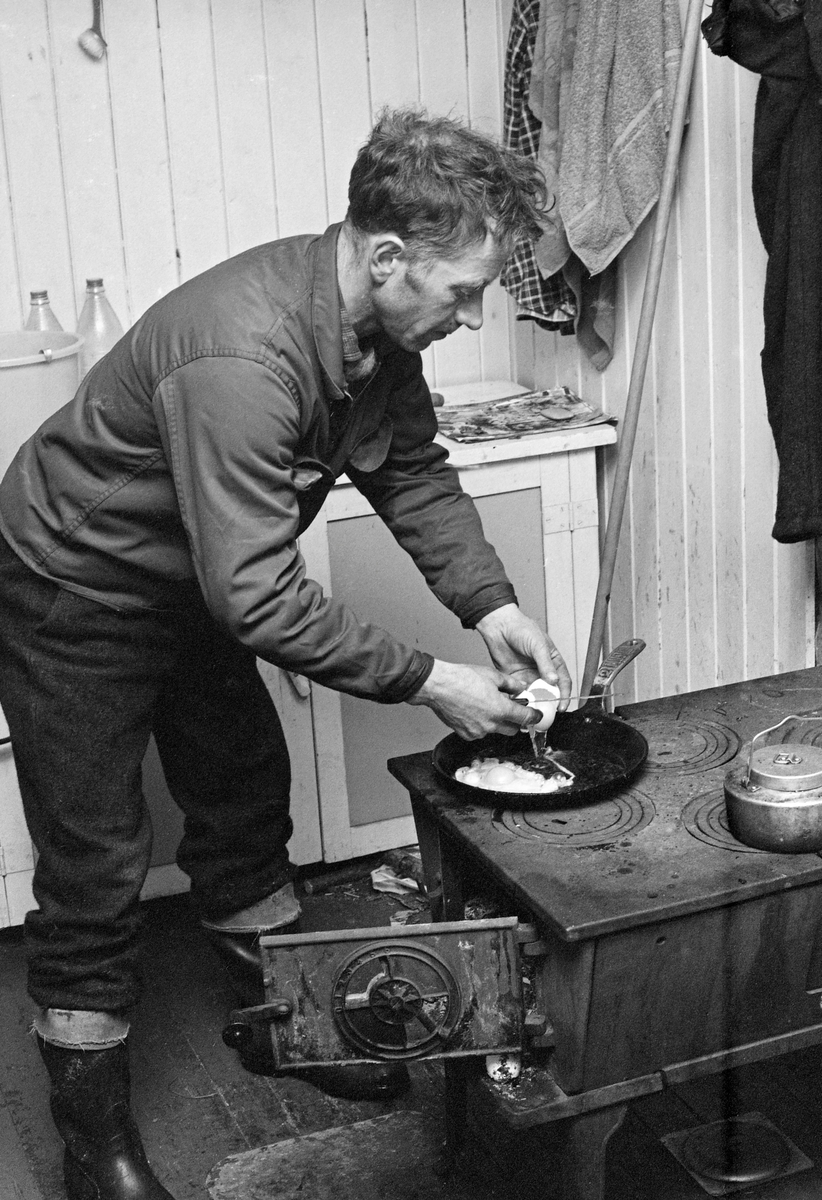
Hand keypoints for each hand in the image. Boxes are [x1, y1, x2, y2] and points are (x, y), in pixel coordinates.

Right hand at [407, 659, 544, 739]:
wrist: (439, 686)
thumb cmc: (461, 679)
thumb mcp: (492, 675)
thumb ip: (511, 684)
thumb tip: (520, 687)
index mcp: (501, 709)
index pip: (525, 718)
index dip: (534, 717)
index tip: (536, 716)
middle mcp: (491, 724)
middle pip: (512, 729)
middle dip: (514, 721)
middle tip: (510, 709)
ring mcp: (478, 731)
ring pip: (495, 731)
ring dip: (496, 722)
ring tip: (485, 706)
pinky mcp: (466, 734)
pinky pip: (480, 732)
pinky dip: (481, 724)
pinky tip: (474, 711)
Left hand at [474, 603, 571, 707]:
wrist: (499, 626)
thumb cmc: (521, 629)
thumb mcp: (538, 644)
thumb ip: (546, 663)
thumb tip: (554, 681)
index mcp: (553, 662)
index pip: (563, 682)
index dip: (564, 695)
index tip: (562, 706)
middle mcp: (542, 672)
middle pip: (549, 692)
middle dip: (549, 703)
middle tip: (546, 712)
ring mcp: (528, 676)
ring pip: (534, 695)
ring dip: (534, 703)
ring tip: (532, 711)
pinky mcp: (514, 679)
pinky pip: (518, 693)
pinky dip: (519, 700)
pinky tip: (518, 704)